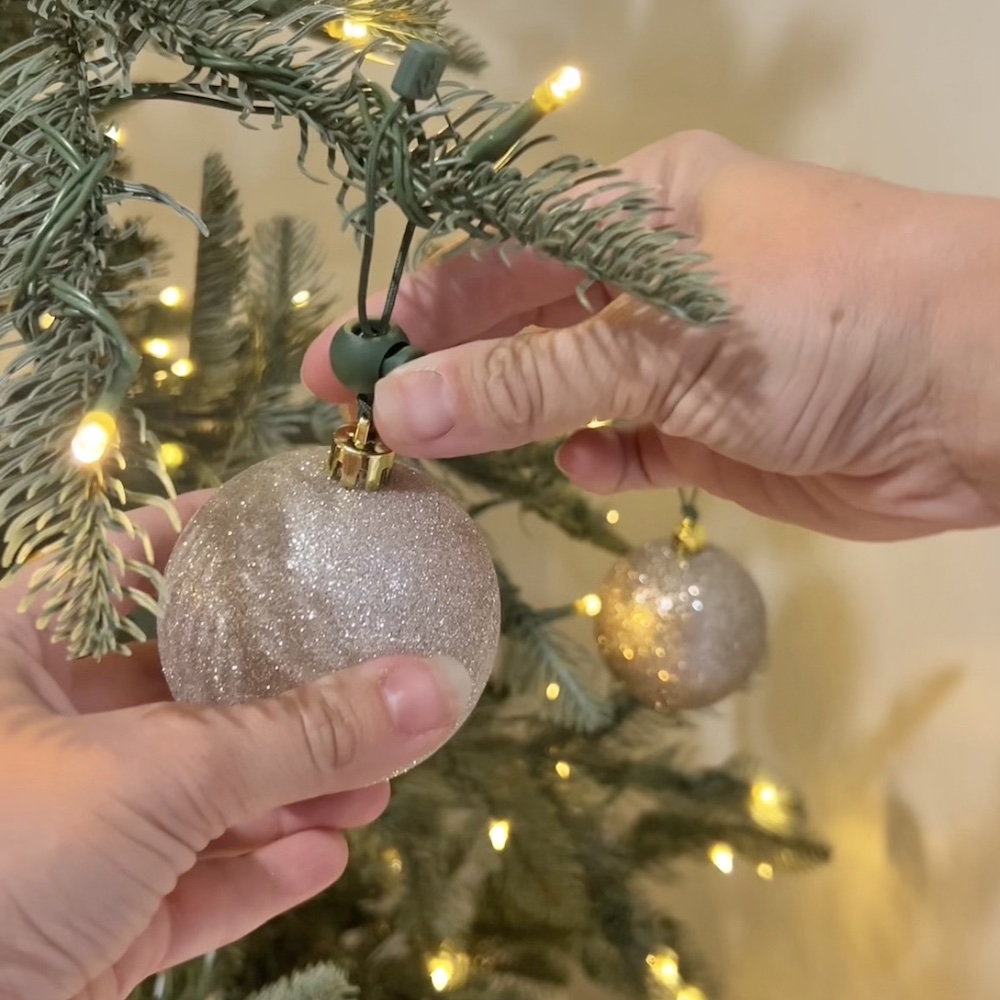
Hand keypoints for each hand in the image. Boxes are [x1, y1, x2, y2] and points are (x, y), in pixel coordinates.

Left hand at [0, 494, 469, 999]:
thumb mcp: (162, 773)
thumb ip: (306, 734)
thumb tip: (434, 689)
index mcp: (18, 656)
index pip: (129, 565)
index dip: (213, 541)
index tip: (298, 534)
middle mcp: (39, 737)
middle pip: (188, 691)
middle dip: (286, 697)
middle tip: (370, 680)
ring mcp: (64, 835)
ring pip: (201, 795)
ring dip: (293, 793)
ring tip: (375, 786)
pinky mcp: (89, 923)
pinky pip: (190, 885)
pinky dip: (260, 871)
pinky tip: (323, 855)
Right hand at [303, 131, 999, 539]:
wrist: (986, 396)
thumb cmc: (828, 322)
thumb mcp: (665, 341)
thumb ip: (530, 381)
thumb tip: (401, 411)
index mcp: (643, 211)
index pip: (500, 254)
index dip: (418, 309)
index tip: (346, 362)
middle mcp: (655, 278)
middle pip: (526, 325)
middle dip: (451, 372)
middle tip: (372, 424)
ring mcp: (684, 358)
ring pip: (569, 390)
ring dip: (519, 421)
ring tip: (453, 454)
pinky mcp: (712, 429)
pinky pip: (628, 443)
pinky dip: (600, 458)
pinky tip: (589, 469)